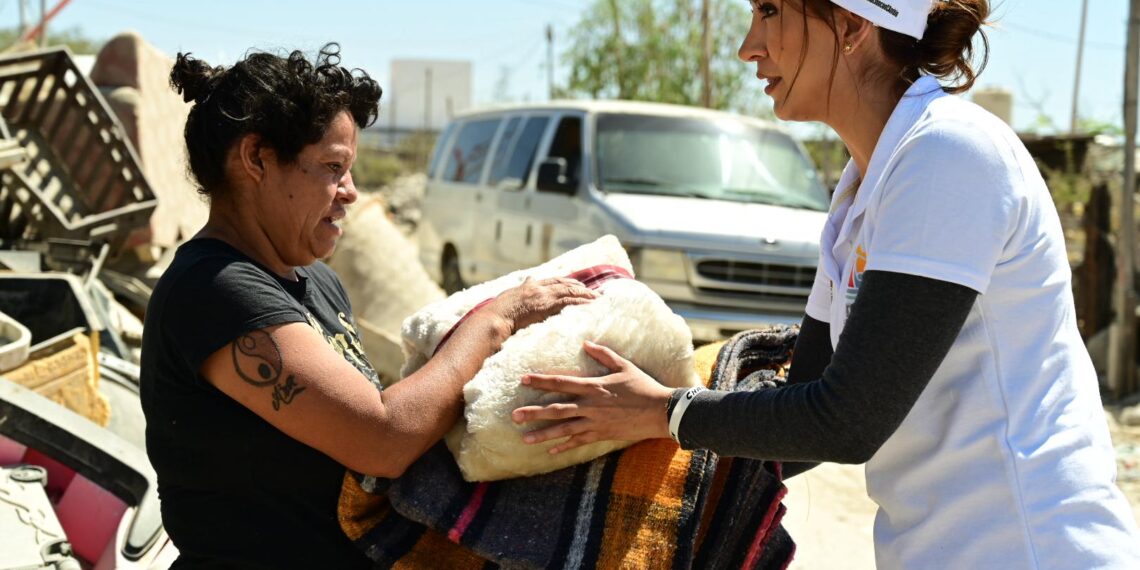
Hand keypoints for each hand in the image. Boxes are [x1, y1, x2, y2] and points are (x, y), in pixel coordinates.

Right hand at [486, 277, 597, 333]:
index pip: (552, 281)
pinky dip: (582, 303)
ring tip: (597, 298)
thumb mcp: (508, 298)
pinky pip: (570, 302)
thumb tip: (527, 280)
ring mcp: (543, 296)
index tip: (575, 284)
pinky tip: (591, 305)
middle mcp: (538, 287)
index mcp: (529, 286)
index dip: (565, 282)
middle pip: (564, 284)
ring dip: (585, 295)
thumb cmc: (497, 314)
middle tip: (591, 291)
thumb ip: (519, 290)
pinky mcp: (547, 306)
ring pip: (570, 292)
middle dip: (579, 287)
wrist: (495, 319)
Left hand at [511, 340, 673, 453]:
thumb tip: (586, 343)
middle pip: (556, 409)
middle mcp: (590, 405)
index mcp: (594, 386)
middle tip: (513, 416)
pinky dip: (564, 446)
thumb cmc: (643, 386)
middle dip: (533, 412)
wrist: (660, 412)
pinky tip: (549, 451)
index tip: (522, 380)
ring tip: (524, 438)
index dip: (541, 381)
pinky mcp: (602, 435)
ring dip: (542, 434)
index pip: (561, 382)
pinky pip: (579, 441)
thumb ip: (604, 354)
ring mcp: (595, 422)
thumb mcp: (624, 366)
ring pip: (563, 429)